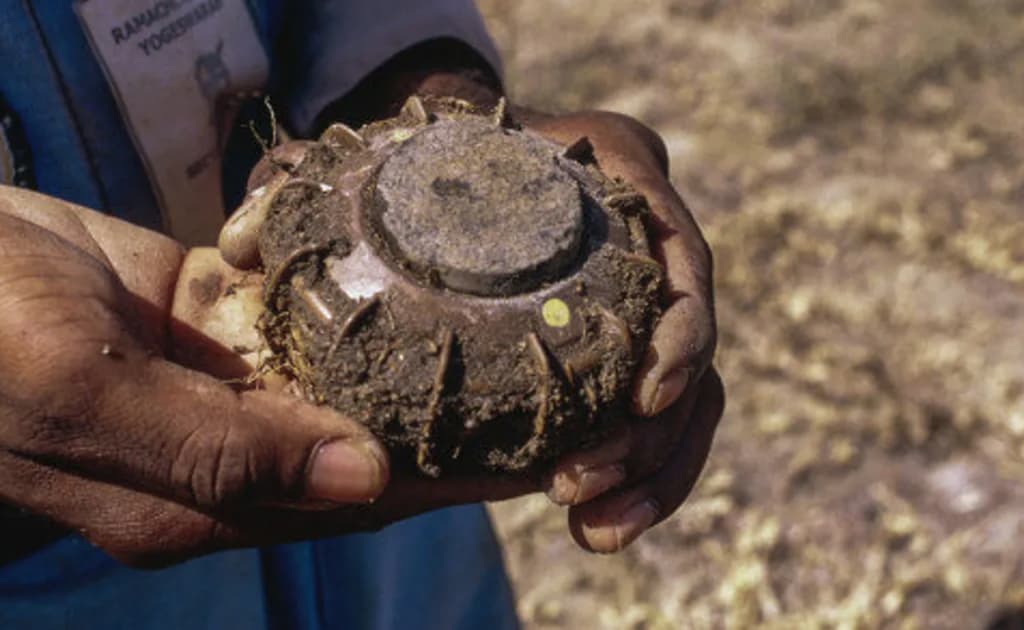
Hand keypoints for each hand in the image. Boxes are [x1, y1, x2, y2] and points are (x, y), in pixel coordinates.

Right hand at [0, 185, 531, 566]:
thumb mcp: (81, 393)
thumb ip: (219, 448)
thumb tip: (368, 480)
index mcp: (205, 494)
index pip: (365, 498)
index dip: (457, 481)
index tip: (544, 455)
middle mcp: (227, 450)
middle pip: (373, 442)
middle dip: (463, 423)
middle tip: (557, 386)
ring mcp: (221, 384)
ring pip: (348, 376)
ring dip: (426, 357)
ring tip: (515, 329)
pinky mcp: (210, 320)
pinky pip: (302, 311)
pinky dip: (360, 294)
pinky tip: (423, 272)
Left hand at [214, 103, 721, 555]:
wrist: (456, 173)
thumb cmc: (416, 161)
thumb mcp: (370, 158)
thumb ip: (306, 190)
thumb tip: (243, 246)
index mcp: (611, 171)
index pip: (678, 250)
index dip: (681, 330)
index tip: (643, 394)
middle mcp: (644, 237)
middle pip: (692, 347)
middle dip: (654, 433)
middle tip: (577, 485)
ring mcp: (643, 302)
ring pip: (689, 400)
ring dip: (656, 473)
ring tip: (594, 527)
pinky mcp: (625, 354)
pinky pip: (659, 422)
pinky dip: (643, 479)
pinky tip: (595, 525)